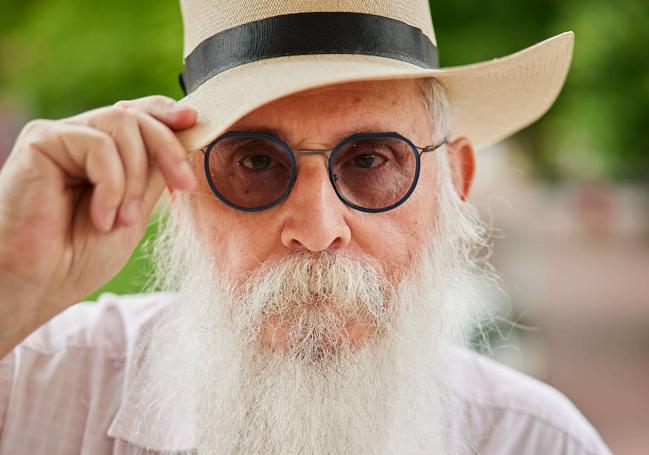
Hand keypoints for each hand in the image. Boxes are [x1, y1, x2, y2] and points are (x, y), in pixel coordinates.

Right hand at [0, 95, 196, 354]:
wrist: (39, 283)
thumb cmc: (81, 255)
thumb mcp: (135, 209)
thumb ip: (152, 172)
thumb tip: (183, 135)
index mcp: (104, 154)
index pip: (139, 115)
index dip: (167, 114)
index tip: (194, 123)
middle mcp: (81, 139)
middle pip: (137, 115)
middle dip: (169, 148)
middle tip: (183, 185)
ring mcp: (61, 137)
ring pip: (123, 123)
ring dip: (135, 177)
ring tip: (123, 219)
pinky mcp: (42, 142)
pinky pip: (99, 146)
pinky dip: (111, 184)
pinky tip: (101, 217)